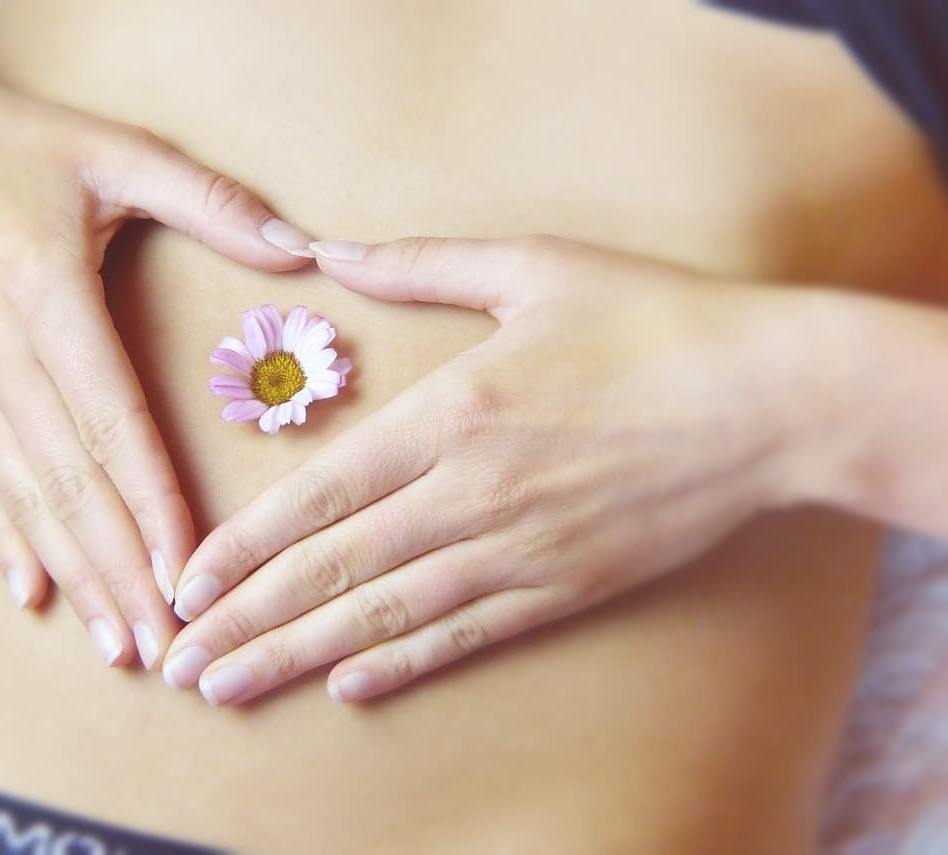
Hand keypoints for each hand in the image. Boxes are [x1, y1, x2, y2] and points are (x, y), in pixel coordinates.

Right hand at [0, 76, 315, 668]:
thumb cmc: (12, 147)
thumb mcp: (114, 151)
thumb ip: (210, 202)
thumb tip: (301, 250)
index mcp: (45, 297)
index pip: (111, 423)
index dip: (153, 505)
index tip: (188, 573)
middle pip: (68, 482)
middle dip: (122, 570)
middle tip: (167, 644)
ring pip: (23, 496)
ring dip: (73, 574)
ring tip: (116, 642)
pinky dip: (4, 541)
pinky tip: (32, 594)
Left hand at [161, 235, 831, 701]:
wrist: (767, 399)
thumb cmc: (651, 320)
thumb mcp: (532, 266)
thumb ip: (421, 262)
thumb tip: (331, 249)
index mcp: (454, 411)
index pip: (321, 494)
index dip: (245, 546)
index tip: (188, 582)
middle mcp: (472, 492)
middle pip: (334, 569)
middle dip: (247, 621)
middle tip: (179, 662)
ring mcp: (520, 550)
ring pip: (387, 616)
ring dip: (300, 656)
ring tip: (231, 686)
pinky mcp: (565, 586)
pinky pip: (467, 636)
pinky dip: (402, 663)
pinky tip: (347, 687)